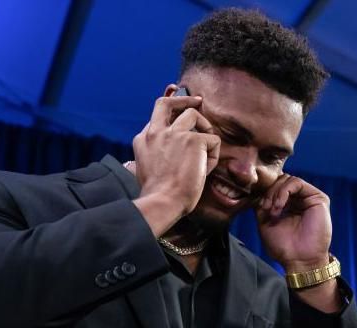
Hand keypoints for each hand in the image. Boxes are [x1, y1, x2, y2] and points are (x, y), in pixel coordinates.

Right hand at [132, 94, 220, 221]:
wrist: (163, 201)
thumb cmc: (158, 194)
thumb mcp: (147, 169)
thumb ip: (155, 153)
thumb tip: (170, 151)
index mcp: (143, 140)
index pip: (157, 116)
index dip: (169, 111)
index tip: (175, 101)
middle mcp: (156, 132)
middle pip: (166, 103)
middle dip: (183, 98)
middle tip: (197, 100)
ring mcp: (174, 134)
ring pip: (194, 113)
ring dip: (205, 127)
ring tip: (206, 149)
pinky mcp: (193, 140)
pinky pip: (213, 140)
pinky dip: (213, 156)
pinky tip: (206, 170)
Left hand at [255, 174, 332, 272]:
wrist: (299, 260)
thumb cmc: (284, 246)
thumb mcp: (265, 223)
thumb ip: (263, 205)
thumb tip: (259, 191)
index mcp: (289, 206)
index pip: (275, 188)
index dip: (265, 194)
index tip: (261, 208)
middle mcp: (300, 200)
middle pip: (281, 181)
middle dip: (270, 192)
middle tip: (265, 208)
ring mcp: (309, 198)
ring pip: (288, 180)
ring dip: (276, 193)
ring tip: (273, 210)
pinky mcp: (318, 198)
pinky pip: (297, 182)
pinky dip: (284, 191)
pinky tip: (279, 205)